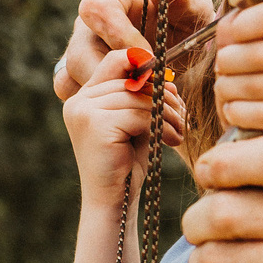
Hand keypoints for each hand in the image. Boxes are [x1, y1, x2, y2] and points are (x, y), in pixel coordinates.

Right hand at [55, 0, 214, 100]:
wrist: (184, 50)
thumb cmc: (186, 21)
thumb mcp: (191, 5)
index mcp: (110, 0)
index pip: (97, 9)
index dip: (121, 35)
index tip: (150, 57)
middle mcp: (88, 28)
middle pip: (79, 54)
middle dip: (113, 78)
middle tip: (148, 90)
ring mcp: (81, 56)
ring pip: (72, 80)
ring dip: (108, 97)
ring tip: (145, 102)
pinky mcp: (83, 81)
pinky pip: (76, 97)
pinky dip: (101, 110)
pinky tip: (133, 111)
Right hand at [63, 49, 185, 207]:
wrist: (114, 201)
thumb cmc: (128, 164)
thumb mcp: (138, 124)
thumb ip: (146, 99)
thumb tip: (168, 78)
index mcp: (86, 96)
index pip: (117, 60)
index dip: (146, 66)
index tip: (169, 87)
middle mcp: (79, 100)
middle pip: (134, 80)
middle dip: (165, 98)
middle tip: (183, 118)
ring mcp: (83, 111)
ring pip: (140, 98)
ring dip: (168, 114)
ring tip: (179, 132)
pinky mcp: (95, 124)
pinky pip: (139, 114)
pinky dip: (161, 126)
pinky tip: (170, 141)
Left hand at [212, 0, 262, 142]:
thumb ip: (252, 21)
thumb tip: (227, 31)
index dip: (240, 24)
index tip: (231, 34)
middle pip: (258, 54)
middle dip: (227, 59)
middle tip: (222, 65)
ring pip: (255, 86)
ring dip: (227, 87)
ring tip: (224, 86)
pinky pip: (260, 115)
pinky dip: (237, 111)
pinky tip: (234, 108)